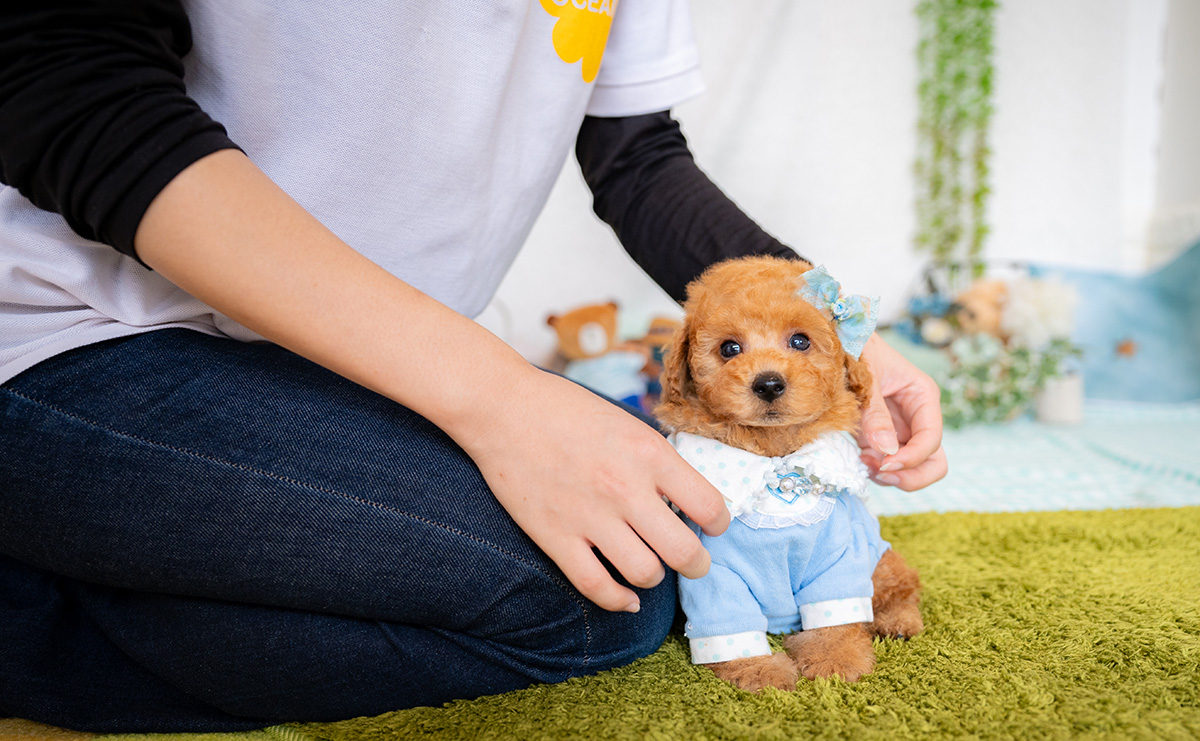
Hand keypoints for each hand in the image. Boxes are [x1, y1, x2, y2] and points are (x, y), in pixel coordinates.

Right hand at [459, 367, 729, 612]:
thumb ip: (657, 460)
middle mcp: (626, 489)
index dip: (718, 523)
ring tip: (653, 567)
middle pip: (684, 552)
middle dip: (697, 563)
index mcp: (650, 454)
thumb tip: (684, 498)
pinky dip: (619, 601)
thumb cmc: (566, 409)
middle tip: (694, 561)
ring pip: (645, 574)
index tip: (711, 525)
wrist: (503, 408)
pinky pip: (597, 587)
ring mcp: (590, 517)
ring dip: (656, 577)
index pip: (709, 506)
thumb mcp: (627, 422)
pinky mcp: (556, 537)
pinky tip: (627, 598)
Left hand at [857, 333, 947, 490]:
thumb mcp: (867, 378)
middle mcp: (916, 415)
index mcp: (922, 396)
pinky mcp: (880, 434)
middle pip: (933, 460)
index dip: (912, 458)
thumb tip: (886, 450)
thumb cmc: (856, 347)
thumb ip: (875, 413)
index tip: (885, 464)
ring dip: (892, 475)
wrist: (837, 336)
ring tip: (864, 464)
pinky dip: (876, 469)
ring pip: (913, 467)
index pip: (931, 439)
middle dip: (911, 475)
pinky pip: (888, 462)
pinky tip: (858, 459)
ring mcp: (899, 428)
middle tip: (880, 473)